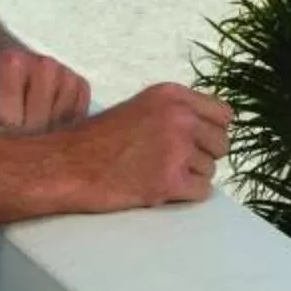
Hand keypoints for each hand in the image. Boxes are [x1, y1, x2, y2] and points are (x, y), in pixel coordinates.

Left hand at [0, 45, 91, 133]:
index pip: (10, 121)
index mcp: (11, 64)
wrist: (1, 63)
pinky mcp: (81, 88)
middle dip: (19, 142)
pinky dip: (58, 133)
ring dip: (40, 139)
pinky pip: (75, 126)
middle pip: (37, 127)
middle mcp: (45, 66)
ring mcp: (67, 76)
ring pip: (58, 131)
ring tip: (22, 125)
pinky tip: (41, 124)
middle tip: (5, 135)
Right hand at [49, 82, 230, 213]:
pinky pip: (201, 191)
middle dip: (202, 156)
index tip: (195, 142)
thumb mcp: (140, 108)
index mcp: (172, 95)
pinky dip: (185, 195)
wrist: (67, 166)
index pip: (223, 114)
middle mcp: (179, 117)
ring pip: (211, 170)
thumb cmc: (97, 140)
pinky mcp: (170, 180)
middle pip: (221, 144)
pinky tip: (160, 188)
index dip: (210, 132)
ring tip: (158, 174)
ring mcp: (176, 149)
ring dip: (190, 177)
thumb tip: (211, 130)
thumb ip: (176, 113)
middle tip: (173, 162)